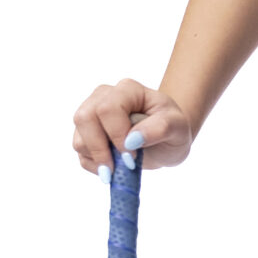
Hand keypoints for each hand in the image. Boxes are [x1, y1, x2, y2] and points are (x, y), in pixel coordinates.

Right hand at [72, 79, 192, 174]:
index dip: (116, 134)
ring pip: (79, 139)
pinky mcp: (86, 135)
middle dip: (100, 148)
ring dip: (98, 159)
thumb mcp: (178, 127)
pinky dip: (95, 166)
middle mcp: (103, 97)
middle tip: (120, 167)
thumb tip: (131, 139)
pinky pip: (81, 153)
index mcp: (127, 90)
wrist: (166, 138)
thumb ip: (160, 128)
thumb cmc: (172, 127)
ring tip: (122, 167)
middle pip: (84, 118)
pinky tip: (114, 167)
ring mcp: (91, 115)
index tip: (132, 155)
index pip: (108, 108)